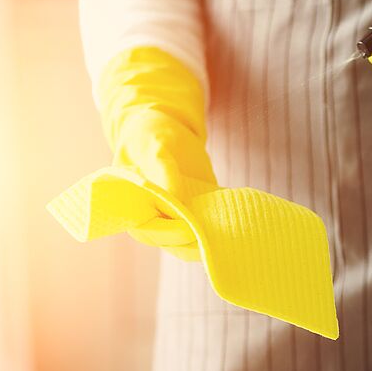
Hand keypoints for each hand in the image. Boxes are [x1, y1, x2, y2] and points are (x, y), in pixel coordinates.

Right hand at [99, 47, 216, 259]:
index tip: (189, 230)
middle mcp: (154, 217)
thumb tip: (174, 200)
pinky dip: (223, 223)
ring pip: (193, 237)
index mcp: (134, 207)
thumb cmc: (151, 135)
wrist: (167, 127)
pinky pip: (209, 222)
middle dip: (193, 243)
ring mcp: (177, 216)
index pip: (149, 230)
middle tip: (215, 238)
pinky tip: (238, 220)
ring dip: (210, 238)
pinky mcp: (197, 208)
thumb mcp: (154, 146)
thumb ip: (162, 171)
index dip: (168, 234)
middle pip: (173, 242)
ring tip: (229, 234)